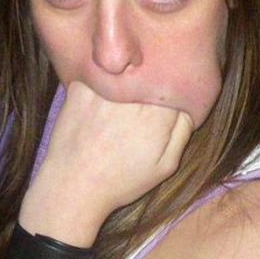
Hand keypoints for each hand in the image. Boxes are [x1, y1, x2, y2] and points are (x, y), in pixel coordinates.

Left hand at [29, 80, 195, 223]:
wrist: (73, 186)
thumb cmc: (122, 179)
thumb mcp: (166, 165)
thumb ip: (182, 130)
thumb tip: (186, 102)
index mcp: (159, 111)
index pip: (174, 83)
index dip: (168, 93)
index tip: (159, 105)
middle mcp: (133, 94)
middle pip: (149, 74)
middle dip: (146, 85)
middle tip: (133, 111)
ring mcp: (104, 86)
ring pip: (123, 72)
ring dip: (123, 82)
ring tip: (114, 110)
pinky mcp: (81, 86)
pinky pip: (98, 75)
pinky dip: (99, 85)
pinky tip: (95, 108)